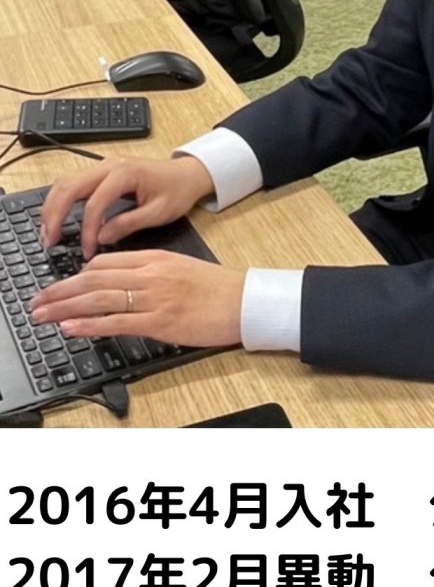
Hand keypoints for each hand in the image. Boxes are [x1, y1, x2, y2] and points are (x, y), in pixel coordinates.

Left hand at [29, 250, 244, 347]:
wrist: (243, 301)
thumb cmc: (216, 287)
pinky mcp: (160, 322)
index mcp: (155, 258)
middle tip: (37, 302)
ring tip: (43, 315)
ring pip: (99, 299)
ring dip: (65, 308)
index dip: (76, 276)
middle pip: (93, 280)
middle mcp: (150, 275)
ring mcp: (154, 298)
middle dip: (60, 291)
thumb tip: (120, 283)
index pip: (105, 263)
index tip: (60, 287)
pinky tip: (71, 328)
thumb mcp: (180, 267)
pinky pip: (117, 323)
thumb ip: (150, 271)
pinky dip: (90, 326)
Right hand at [41, 157, 214, 259]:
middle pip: (69, 187)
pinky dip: (61, 201)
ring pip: (66, 182)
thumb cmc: (178, 191)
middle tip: (50, 241)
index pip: (94, 204)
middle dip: (55, 215)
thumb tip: (101, 238)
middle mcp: (109, 165)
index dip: (87, 230)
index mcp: (125, 173)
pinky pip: (74, 183)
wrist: (188, 174)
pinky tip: (58, 219)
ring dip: (53, 207)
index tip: (87, 251)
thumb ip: (129, 224)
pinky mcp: (102, 172)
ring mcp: (103, 166)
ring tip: (49, 233)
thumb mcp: (159, 213)